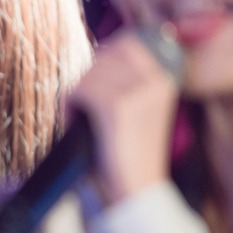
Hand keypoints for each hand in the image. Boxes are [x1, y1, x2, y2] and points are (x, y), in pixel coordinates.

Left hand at [69, 30, 178, 203]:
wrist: (137, 190)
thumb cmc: (128, 152)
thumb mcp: (136, 109)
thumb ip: (123, 81)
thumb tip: (97, 56)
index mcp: (165, 78)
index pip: (127, 42)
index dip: (102, 59)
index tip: (91, 84)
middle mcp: (156, 80)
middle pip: (104, 56)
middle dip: (85, 80)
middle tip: (79, 108)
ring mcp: (139, 91)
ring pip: (88, 74)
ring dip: (74, 96)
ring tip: (77, 119)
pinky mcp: (119, 106)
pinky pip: (78, 90)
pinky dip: (67, 108)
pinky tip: (72, 123)